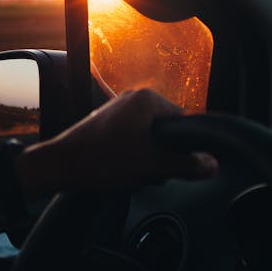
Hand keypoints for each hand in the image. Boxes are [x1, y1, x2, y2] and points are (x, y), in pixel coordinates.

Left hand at [21, 88, 216, 194]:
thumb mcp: (151, 166)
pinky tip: (119, 171)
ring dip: (145, 161)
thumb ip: (185, 165)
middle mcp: (133, 99)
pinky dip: (131, 159)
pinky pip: (133, 143)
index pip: (184, 122)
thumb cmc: (100, 160)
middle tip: (145, 170)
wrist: (60, 167)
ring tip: (129, 171)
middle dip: (160, 157)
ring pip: (149, 141)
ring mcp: (119, 111)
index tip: (169, 164)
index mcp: (147, 99)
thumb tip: (211, 164)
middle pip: (166, 133)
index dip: (181, 148)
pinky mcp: (108, 125)